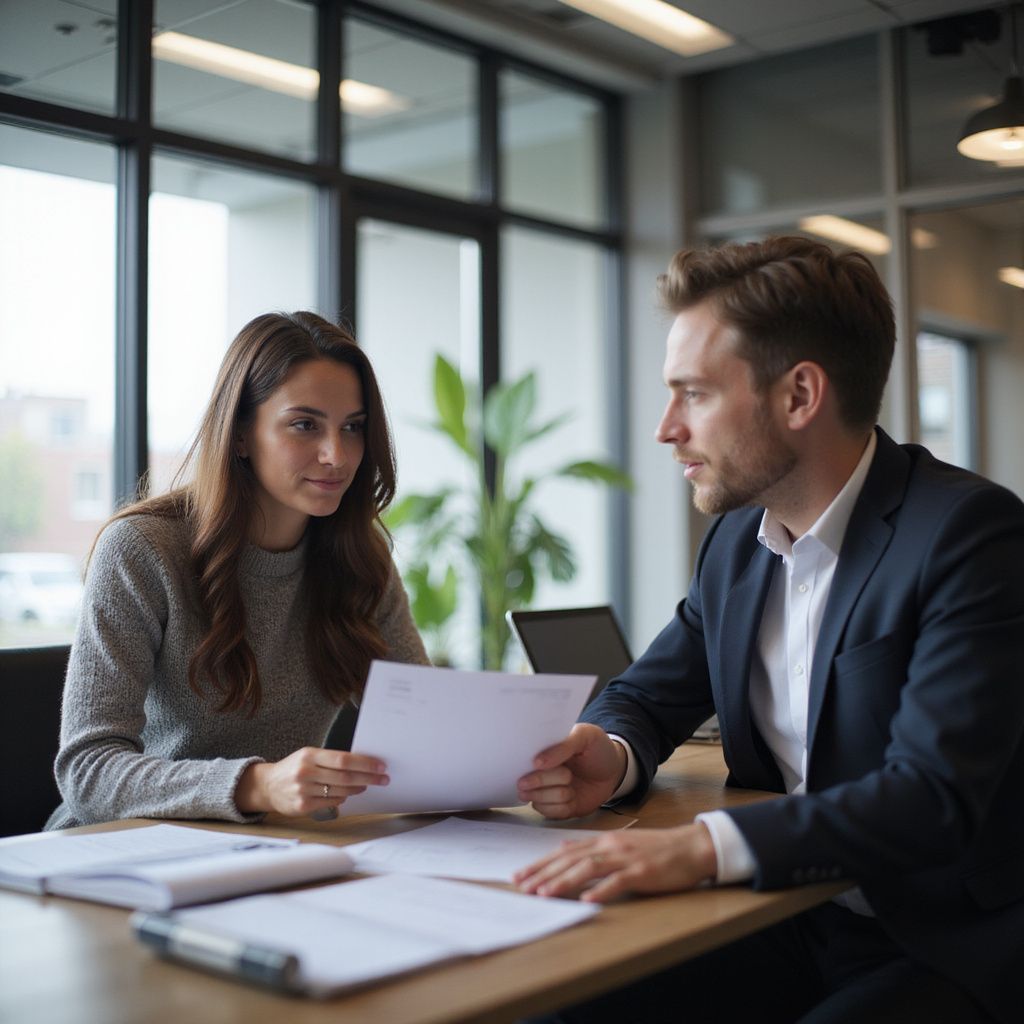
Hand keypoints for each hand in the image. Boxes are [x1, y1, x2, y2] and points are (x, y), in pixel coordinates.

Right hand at [235, 747, 387, 815]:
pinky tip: (348, 794)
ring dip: (358, 788)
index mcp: (309, 755)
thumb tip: (362, 763)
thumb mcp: (309, 756)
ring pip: (340, 791)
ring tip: (367, 785)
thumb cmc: (294, 768)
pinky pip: (331, 803)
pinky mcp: (303, 806)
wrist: (268, 785)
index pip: (343, 759)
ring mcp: (303, 790)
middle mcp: (306, 772)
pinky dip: (343, 798)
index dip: (365, 763)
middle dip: (369, 777)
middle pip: (345, 776)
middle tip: (383, 778)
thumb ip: (331, 759)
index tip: (380, 765)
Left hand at [514, 823, 717, 902]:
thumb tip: (564, 847)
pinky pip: (618, 881)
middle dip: (543, 873)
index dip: (540, 863)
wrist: (690, 846)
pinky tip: (587, 900)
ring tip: (544, 893)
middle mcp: (610, 846)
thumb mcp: (620, 843)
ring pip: (588, 868)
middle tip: (521, 886)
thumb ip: (592, 847)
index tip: (520, 875)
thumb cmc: (656, 849)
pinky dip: (601, 890)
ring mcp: (625, 858)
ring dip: (564, 881)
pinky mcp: (642, 871)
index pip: (564, 852)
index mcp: (603, 841)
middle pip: (570, 859)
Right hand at [517, 723, 627, 819]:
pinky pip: (550, 814)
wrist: (614, 770)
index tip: (538, 765)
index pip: (521, 761)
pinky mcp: (557, 808)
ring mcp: (546, 791)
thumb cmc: (598, 748)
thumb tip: (537, 763)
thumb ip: (564, 745)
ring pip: (537, 802)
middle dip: (548, 780)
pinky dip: (564, 807)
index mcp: (540, 750)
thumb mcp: (585, 736)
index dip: (528, 767)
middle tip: (567, 774)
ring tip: (571, 783)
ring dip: (558, 794)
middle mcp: (538, 772)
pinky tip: (573, 798)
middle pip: (527, 784)